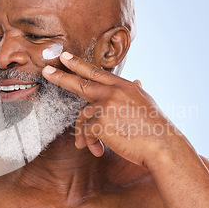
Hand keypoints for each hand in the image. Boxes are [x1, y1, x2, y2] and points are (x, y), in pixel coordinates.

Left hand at [42, 52, 182, 167]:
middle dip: (61, 77)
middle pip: (80, 83)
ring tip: (91, 146)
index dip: (78, 64)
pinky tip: (98, 151)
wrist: (162, 146)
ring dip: (85, 134)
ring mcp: (105, 106)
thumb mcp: (146, 102)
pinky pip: (85, 132)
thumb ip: (135, 90)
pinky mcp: (100, 122)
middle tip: (46, 71)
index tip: (64, 57)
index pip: (96, 72)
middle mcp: (113, 92)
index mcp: (123, 86)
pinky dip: (89, 143)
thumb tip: (136, 80)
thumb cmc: (155, 128)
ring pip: (83, 117)